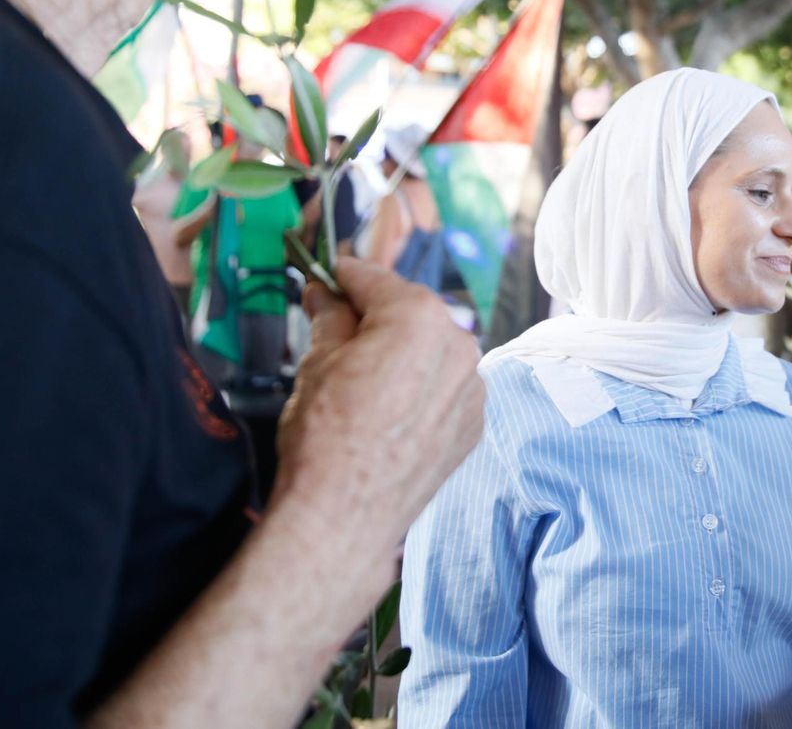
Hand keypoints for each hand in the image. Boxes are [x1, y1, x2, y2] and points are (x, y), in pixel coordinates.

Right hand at [271, 258, 483, 554]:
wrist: (345, 514)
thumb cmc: (325, 436)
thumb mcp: (317, 362)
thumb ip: (329, 316)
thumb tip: (323, 292)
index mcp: (418, 317)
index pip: (374, 279)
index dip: (343, 277)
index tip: (325, 277)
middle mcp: (458, 345)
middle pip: (410, 313)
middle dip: (375, 317)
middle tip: (335, 330)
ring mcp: (472, 387)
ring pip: (431, 351)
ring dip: (401, 353)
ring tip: (361, 380)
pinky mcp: (473, 423)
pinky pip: (445, 389)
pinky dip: (420, 389)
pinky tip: (387, 411)